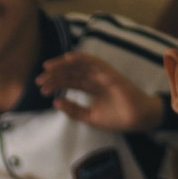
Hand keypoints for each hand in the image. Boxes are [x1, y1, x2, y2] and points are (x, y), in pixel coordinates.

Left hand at [38, 51, 164, 132]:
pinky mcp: (110, 74)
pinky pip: (94, 62)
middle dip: (54, 74)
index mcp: (91, 87)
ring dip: (63, 65)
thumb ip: (73, 110)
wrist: (139, 120)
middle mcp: (95, 78)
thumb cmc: (118, 117)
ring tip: (47, 69)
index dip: (55, 83)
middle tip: (39, 80)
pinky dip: (81, 58)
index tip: (41, 87)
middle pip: (71, 72)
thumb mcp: (89, 117)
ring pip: (79, 65)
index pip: (70, 81)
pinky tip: (68, 58)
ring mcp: (103, 75)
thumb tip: (55, 103)